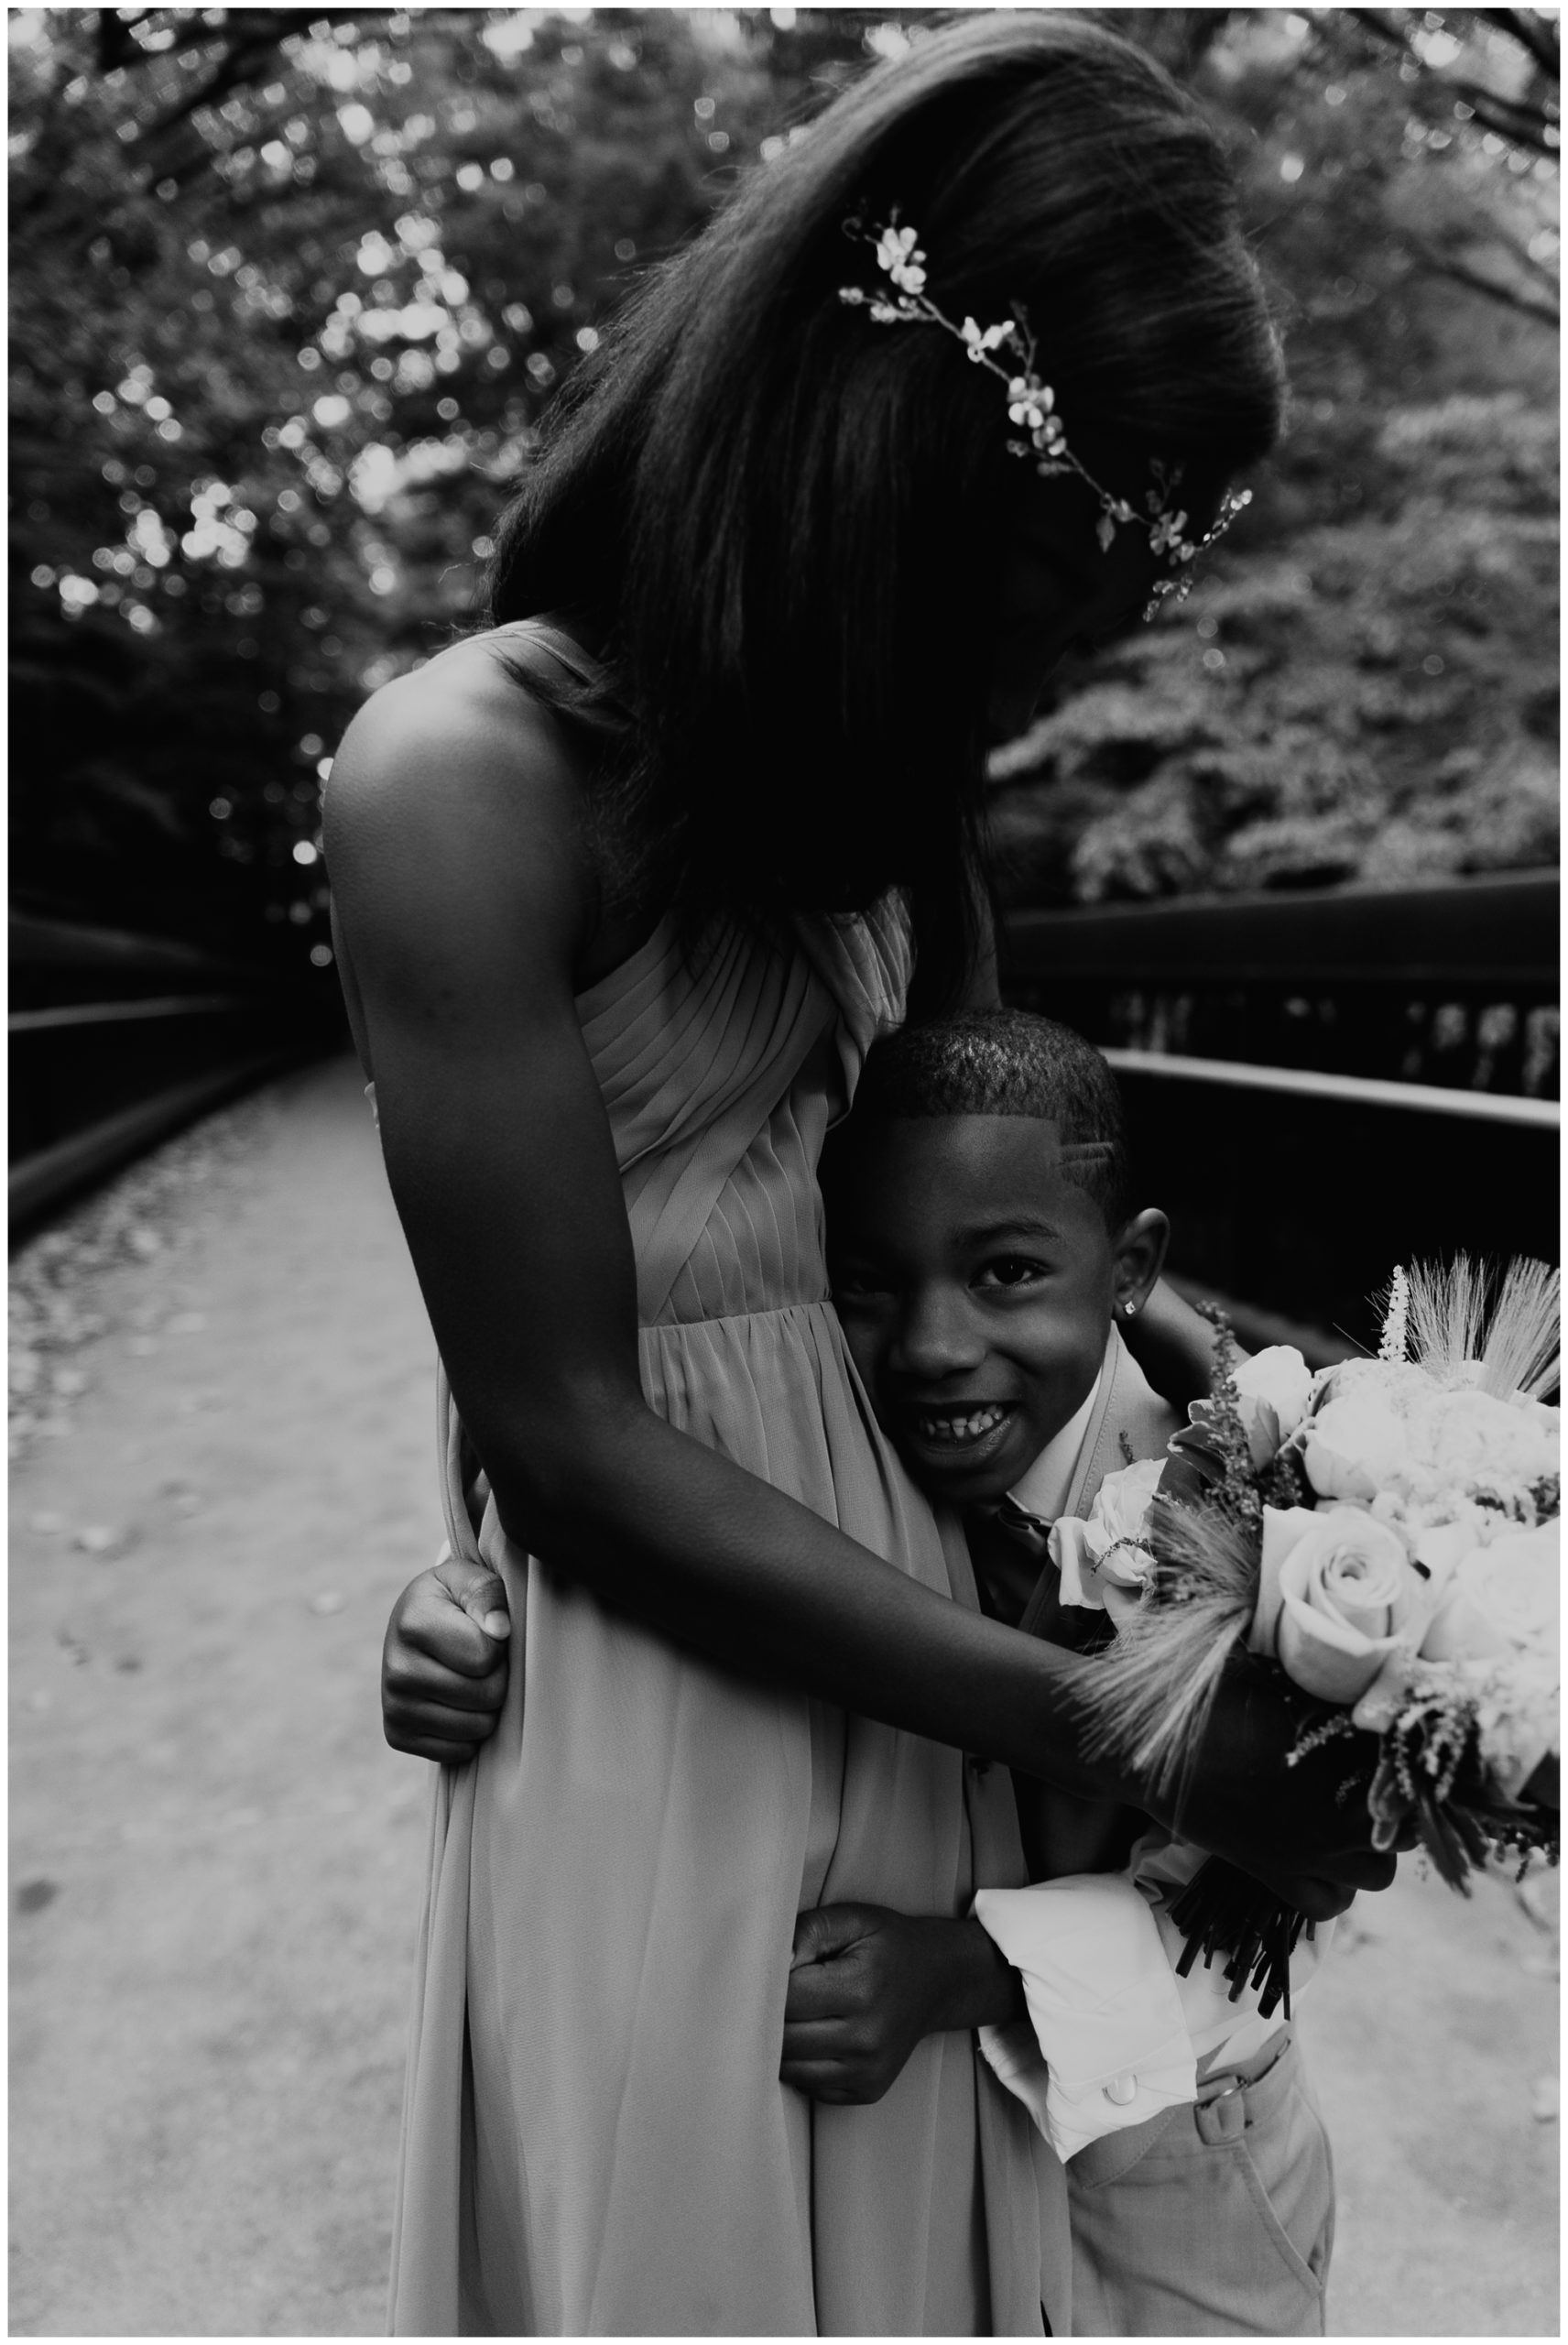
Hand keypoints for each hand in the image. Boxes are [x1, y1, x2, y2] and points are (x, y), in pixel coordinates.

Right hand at [382, 1554, 510, 1761]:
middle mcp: (395, 1668)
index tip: (485, 1632)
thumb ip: (488, 1595)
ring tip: (470, 1679)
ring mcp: (393, 1706)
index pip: (485, 1656)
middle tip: (481, 1660)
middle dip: (498, 1677)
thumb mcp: (471, 1580)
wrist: (415, 1624)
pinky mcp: (396, 1735)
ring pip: (476, 1727)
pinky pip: (458, 1751)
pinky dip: (468, 1733)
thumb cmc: (454, 1601)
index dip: (499, 1646)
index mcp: (413, 1623)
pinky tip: (456, 1703)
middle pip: (486, 1696)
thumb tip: (499, 1631)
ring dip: (487, 1707)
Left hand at [780, 1904, 1019, 2103]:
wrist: (939, 1980)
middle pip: (783, 2039)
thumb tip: (773, 1959)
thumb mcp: (852, 1920)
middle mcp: (866, 2038)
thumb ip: (808, 1932)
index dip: (766, 1984)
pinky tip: (812, 2036)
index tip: (767, 1970)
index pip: (786, 1999)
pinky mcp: (867, 2090)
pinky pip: (810, 2086)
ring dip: (779, 2044)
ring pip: (791, 2068)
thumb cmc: (888, 1944)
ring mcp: (868, 2070)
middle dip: (766, 2016)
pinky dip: (801, 2064)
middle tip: (769, 1994)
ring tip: (790, 2015)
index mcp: (860, 1989)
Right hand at [1166, 1661, 1399, 1911]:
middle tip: (1382, 1770)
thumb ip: (1326, 1677)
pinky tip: (1327, 1852)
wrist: (1143, 1748)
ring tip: (1357, 1811)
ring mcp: (1304, 1854)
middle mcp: (1332, 1819)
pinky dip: (1339, 1885)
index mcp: (1339, 1765)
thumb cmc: (1205, 1698)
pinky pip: (1328, 1903)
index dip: (1415, 1755)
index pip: (1409, 1772)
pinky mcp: (1272, 1873)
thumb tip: (1372, 1664)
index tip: (1406, 1735)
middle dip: (1403, 1800)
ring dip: (1378, 1844)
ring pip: (1378, 1874)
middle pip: (1406, 1827)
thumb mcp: (1274, 1673)